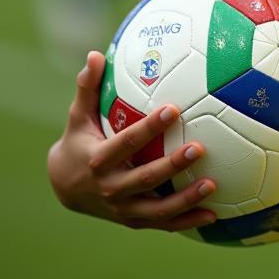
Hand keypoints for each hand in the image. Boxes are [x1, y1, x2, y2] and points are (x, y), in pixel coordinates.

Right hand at [47, 51, 217, 230]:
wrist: (65, 188)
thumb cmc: (79, 141)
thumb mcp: (78, 116)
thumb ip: (87, 87)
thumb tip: (95, 55)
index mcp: (98, 161)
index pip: (126, 143)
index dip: (148, 128)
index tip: (172, 110)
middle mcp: (110, 189)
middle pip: (144, 179)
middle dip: (171, 165)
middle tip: (200, 148)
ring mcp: (122, 209)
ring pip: (156, 210)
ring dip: (184, 200)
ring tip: (213, 185)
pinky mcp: (133, 221)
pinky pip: (162, 224)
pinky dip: (186, 221)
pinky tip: (213, 214)